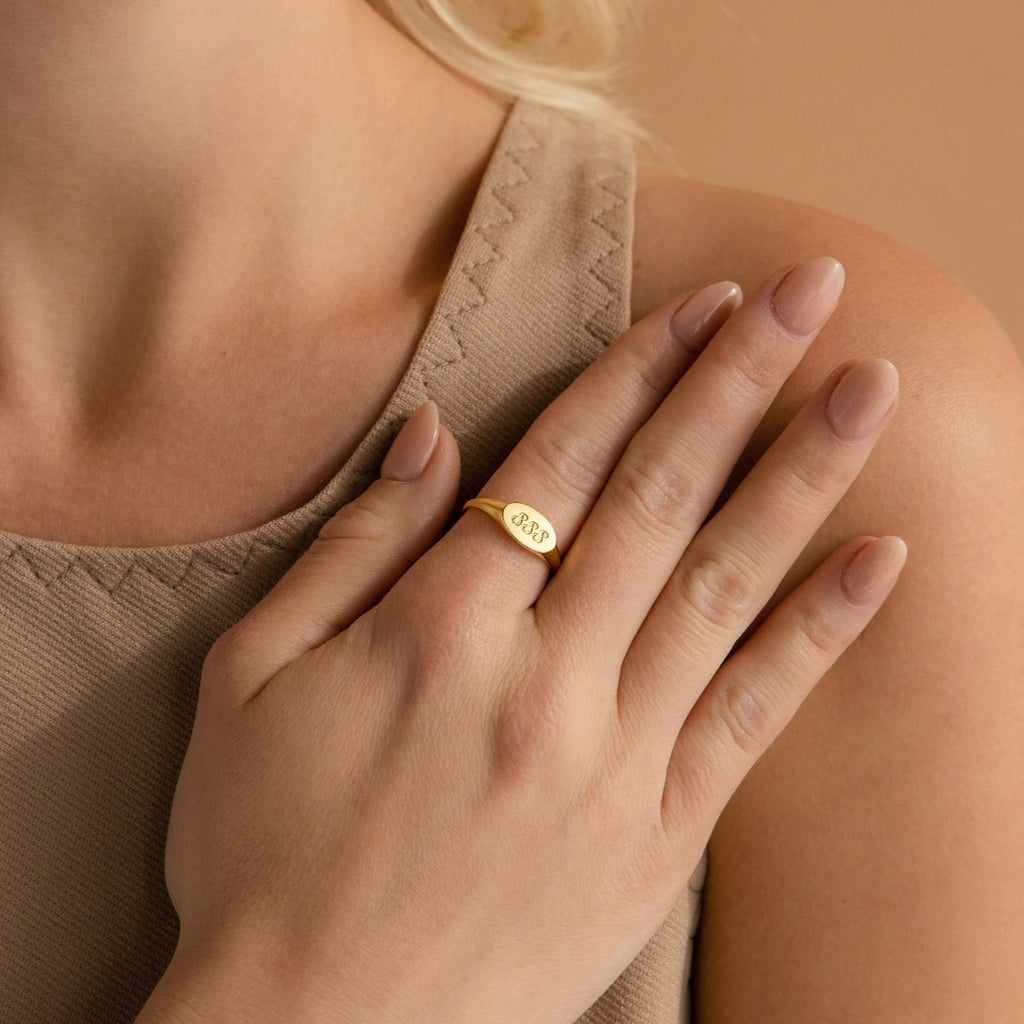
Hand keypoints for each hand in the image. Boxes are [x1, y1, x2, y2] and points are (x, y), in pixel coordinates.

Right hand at [140, 258, 904, 1023]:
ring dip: (802, 473)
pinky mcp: (657, 835)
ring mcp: (612, 757)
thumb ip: (353, 545)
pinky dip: (821, 629)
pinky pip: (755, 713)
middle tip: (813, 292)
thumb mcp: (252, 677)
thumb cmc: (260, 847)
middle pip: (659, 497)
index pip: (560, 465)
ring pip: (725, 584)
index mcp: (438, 628)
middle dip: (738, 379)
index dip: (634, 372)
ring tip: (869, 389)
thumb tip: (428, 437)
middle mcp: (542, 677)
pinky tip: (880, 558)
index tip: (699, 305)